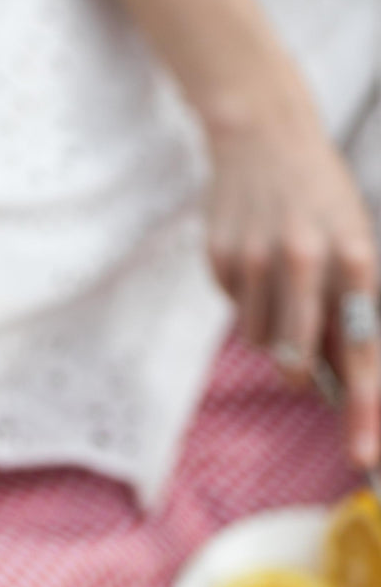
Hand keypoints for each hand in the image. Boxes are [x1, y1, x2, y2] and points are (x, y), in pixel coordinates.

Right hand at [205, 107, 379, 466]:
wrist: (263, 131)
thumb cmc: (319, 197)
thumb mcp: (351, 240)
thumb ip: (349, 309)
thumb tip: (344, 382)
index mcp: (352, 254)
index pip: (361, 347)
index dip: (364, 406)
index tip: (364, 454)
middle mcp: (306, 257)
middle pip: (297, 359)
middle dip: (298, 377)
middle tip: (300, 376)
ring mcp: (258, 259)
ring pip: (261, 343)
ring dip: (271, 335)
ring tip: (279, 291)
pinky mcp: (222, 260)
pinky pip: (237, 312)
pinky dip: (248, 303)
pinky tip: (254, 266)